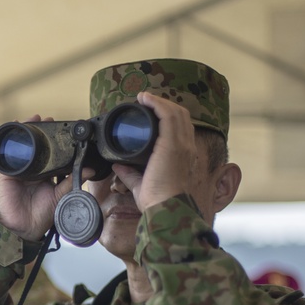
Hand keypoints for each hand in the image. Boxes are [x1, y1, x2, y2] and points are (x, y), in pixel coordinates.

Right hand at [0, 115, 75, 241]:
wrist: (24, 228)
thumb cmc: (41, 216)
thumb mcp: (60, 196)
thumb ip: (72, 182)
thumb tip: (89, 170)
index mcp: (46, 175)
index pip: (51, 154)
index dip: (55, 142)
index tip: (62, 129)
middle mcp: (33, 171)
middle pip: (37, 147)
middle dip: (41, 132)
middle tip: (49, 121)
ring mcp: (19, 171)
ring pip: (24, 147)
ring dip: (27, 132)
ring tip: (34, 119)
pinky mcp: (7, 174)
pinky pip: (8, 155)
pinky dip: (12, 142)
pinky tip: (16, 130)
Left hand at [111, 92, 198, 211]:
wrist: (166, 208)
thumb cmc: (158, 200)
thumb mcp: (141, 184)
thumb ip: (130, 174)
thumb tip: (118, 166)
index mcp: (183, 155)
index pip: (181, 128)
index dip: (168, 115)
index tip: (150, 110)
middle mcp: (186, 147)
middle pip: (180, 116)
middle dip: (163, 105)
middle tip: (145, 101)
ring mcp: (181, 144)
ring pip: (176, 112)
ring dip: (159, 101)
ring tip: (143, 97)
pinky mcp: (172, 143)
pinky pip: (168, 115)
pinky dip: (156, 104)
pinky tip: (145, 99)